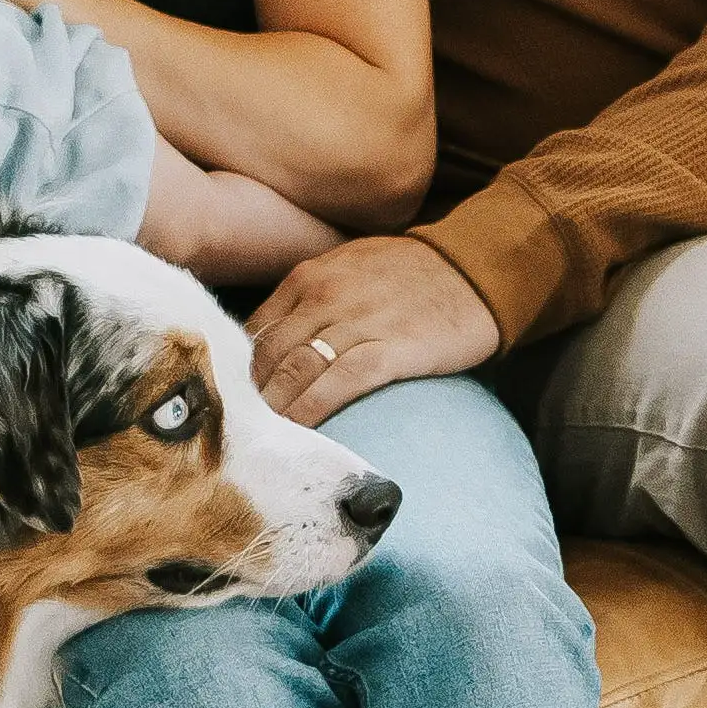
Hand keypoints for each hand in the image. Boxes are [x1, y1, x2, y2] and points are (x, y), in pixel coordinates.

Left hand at [246, 235, 498, 423]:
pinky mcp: (391, 349)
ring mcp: (357, 322)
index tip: (232, 399)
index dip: (238, 369)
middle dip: (249, 394)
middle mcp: (324, 296)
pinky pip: (339, 384)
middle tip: (239, 429)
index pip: (255, 329)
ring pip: (296, 370)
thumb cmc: (409, 272)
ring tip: (261, 440)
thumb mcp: (348, 267)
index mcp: (308, 277)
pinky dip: (312, 410)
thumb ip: (309, 296)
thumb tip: (272, 338)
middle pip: (269, 354)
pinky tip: (300, 434)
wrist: (474, 267)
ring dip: (274, 408)